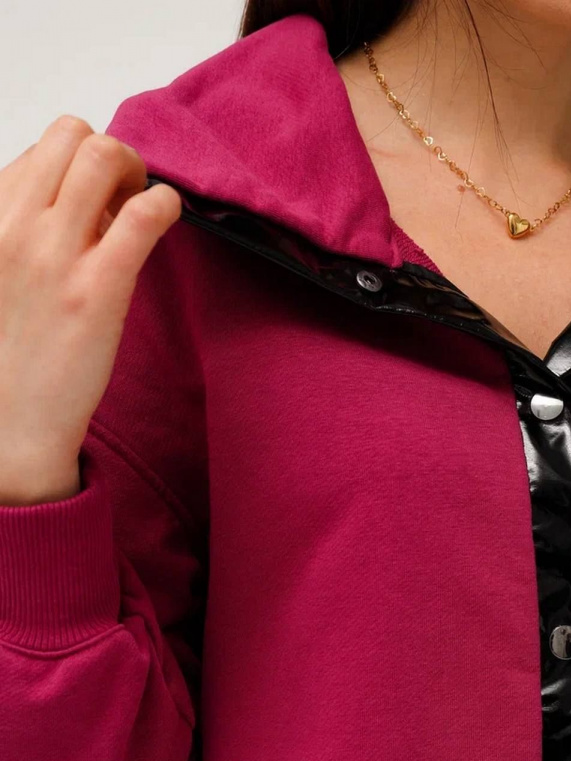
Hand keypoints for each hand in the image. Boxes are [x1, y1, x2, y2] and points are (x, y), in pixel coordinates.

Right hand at [0, 114, 182, 503]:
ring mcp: (55, 254)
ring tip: (140, 211)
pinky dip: (166, 205)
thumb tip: (74, 203)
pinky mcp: (99, 288)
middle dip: (110, 156)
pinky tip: (166, 223)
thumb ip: (22, 232)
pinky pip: (144, 214)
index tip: (90, 207)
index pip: (40, 151)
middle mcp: (12, 226)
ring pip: (105, 156)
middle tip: (124, 199)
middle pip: (72, 135)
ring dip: (137, 174)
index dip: (74, 171)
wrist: (9, 425)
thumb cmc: (7, 354)